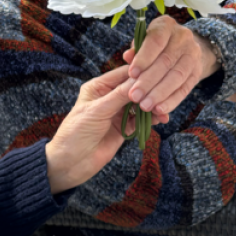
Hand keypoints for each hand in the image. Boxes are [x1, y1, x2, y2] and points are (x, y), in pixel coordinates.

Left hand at [45, 65, 168, 192]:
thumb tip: (140, 80)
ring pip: (141, 104)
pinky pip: (141, 120)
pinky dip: (151, 118)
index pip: (124, 74)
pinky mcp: (124, 128)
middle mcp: (109, 96)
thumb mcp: (97, 110)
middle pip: (135, 88)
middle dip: (149, 90)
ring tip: (163, 108)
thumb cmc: (76, 132)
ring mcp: (118, 112)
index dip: (140, 73)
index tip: (157, 73)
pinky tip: (161, 118)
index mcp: (98, 87)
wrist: (71, 162)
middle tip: (163, 93)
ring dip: (152, 105)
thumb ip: (119, 96)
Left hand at [124, 16, 218, 114]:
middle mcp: (183, 37)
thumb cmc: (155, 45)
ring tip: (145, 106)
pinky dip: (171, 101)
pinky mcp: (198, 72)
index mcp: (166, 25)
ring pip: (176, 77)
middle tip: (134, 96)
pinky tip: (159, 110)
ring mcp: (193, 55)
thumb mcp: (144, 40)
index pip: (156, 41)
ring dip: (159, 94)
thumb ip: (136, 50)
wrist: (185, 47)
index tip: (131, 74)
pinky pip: (185, 89)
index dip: (143, 58)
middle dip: (148, 81)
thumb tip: (127, 57)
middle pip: (166, 62)